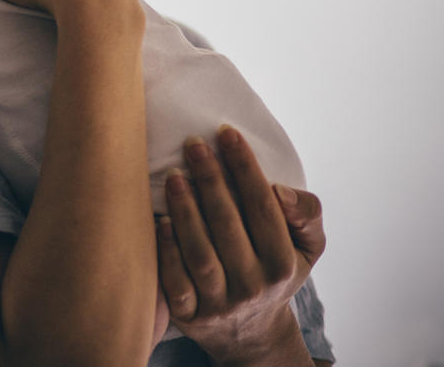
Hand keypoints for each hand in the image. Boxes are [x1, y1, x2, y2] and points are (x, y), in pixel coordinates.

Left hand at [158, 126, 324, 363]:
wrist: (252, 332)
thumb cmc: (276, 272)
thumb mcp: (307, 247)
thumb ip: (306, 214)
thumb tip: (280, 191)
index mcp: (283, 264)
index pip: (263, 208)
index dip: (244, 168)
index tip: (226, 133)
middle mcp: (254, 286)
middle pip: (228, 225)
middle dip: (210, 180)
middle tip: (192, 144)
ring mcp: (220, 303)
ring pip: (200, 253)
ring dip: (185, 211)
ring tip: (173, 175)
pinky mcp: (190, 316)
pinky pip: (175, 282)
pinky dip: (167, 250)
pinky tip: (159, 219)